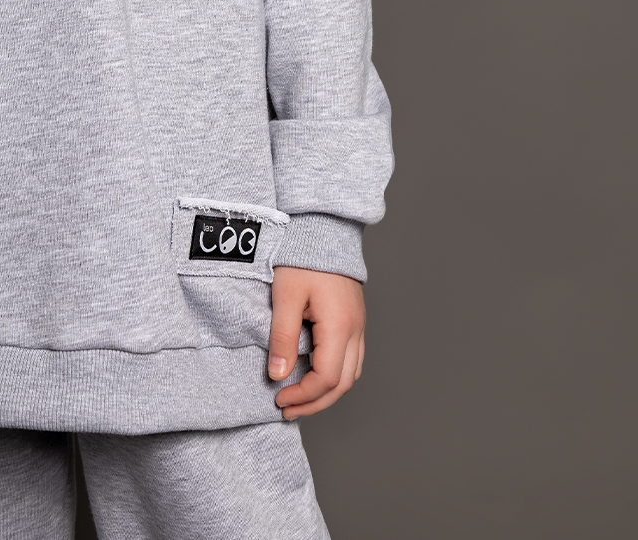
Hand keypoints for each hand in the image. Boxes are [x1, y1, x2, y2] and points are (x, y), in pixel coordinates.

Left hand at [268, 266, 365, 418]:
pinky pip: (352, 359)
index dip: (303, 396)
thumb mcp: (285, 296)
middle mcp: (355, 329)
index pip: (326, 378)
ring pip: (351, 374)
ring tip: (300, 399)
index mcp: (339, 325)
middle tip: (288, 409)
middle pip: (342, 384)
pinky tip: (314, 375)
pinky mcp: (355, 319)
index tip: (279, 398)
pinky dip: (335, 375)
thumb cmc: (302, 256)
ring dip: (327, 392)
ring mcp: (359, 325)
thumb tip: (278, 375)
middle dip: (315, 403)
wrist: (323, 228)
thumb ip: (282, 337)